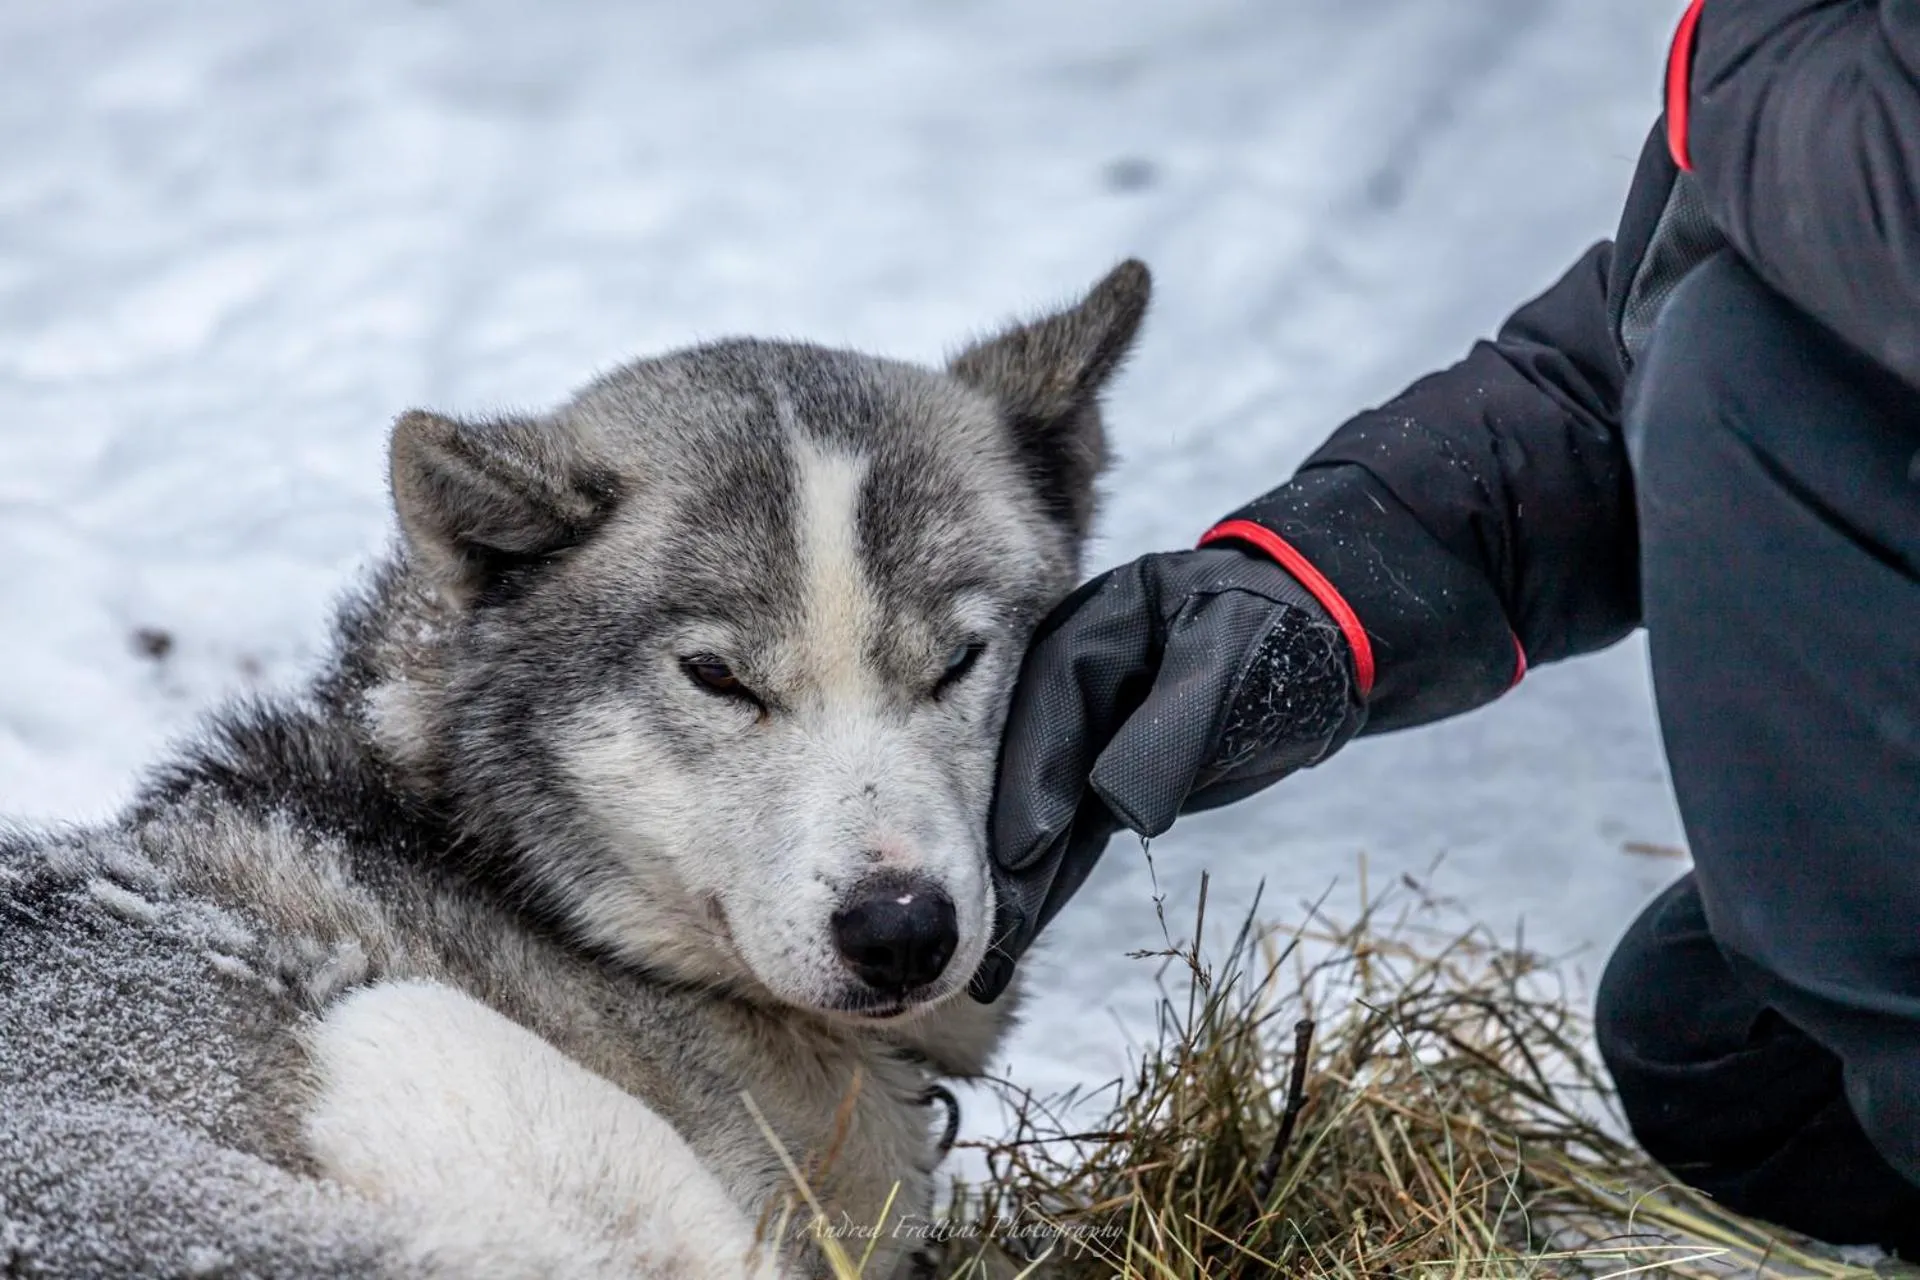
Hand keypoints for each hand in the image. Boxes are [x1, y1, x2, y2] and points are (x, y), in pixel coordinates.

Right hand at [968, 546, 1364, 1001]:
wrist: (1315, 643)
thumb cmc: (1276, 637)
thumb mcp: (1230, 668)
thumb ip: (1175, 730)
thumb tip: (1119, 806)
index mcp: (1090, 633)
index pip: (1048, 709)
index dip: (1033, 778)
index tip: (1023, 847)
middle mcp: (1068, 684)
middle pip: (1028, 766)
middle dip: (1007, 843)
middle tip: (981, 921)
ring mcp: (1082, 732)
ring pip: (1045, 809)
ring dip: (1022, 876)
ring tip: (992, 951)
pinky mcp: (1103, 776)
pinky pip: (1073, 831)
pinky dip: (1053, 876)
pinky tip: (1023, 926)